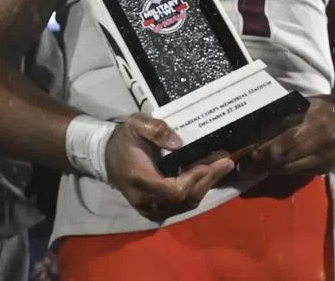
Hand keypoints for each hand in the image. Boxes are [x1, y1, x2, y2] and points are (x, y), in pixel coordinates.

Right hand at [105, 114, 234, 222]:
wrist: (107, 157)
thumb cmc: (124, 139)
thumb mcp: (136, 124)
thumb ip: (156, 130)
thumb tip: (179, 143)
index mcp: (140, 179)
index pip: (174, 191)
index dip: (195, 179)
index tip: (211, 163)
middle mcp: (144, 200)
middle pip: (185, 199)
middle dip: (209, 180)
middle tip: (227, 161)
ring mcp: (149, 208)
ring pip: (185, 204)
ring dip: (206, 186)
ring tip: (222, 166)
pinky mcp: (155, 209)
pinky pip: (181, 205)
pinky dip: (197, 191)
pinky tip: (208, 175)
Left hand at [246, 95, 334, 174]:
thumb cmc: (328, 108)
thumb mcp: (308, 104)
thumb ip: (286, 114)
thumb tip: (256, 125)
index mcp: (316, 121)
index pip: (286, 139)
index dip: (265, 149)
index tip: (247, 151)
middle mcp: (321, 142)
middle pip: (285, 158)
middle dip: (262, 163)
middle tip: (243, 165)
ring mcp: (323, 158)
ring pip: (289, 169)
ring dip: (268, 170)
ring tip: (251, 169)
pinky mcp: (324, 169)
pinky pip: (297, 173)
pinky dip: (282, 171)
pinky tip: (270, 168)